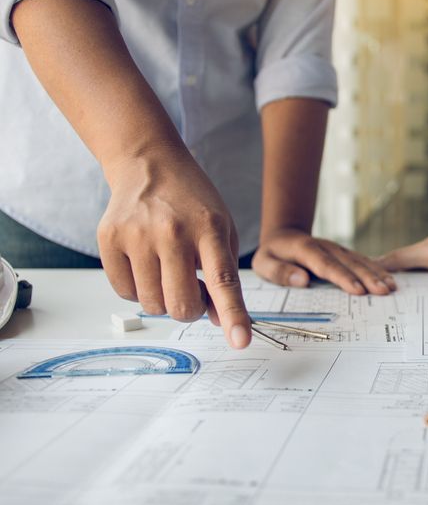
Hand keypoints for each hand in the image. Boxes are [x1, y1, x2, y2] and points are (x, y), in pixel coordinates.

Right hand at [98, 147, 251, 348]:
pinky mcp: (109, 238)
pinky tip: (145, 263)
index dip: (233, 315)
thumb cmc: (192, 203)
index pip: (224, 281)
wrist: (149, 163)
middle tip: (192, 289)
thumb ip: (224, 276)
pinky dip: (137, 289)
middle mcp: (172, 232)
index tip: (240, 341)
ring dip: (163, 298)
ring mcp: (137, 235)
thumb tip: (218, 321)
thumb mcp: (222, 230)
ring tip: (167, 269)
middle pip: (181, 305)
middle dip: (190, 309)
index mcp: (210, 229)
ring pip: (151, 304)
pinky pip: (124, 292)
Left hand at [253, 228, 395, 294]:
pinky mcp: (343, 253)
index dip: (342, 277)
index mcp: (304, 249)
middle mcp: (325, 246)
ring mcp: (336, 248)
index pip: (325, 264)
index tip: (357, 290)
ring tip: (391, 287)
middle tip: (383, 291)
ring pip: (359, 260)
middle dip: (367, 277)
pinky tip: (389, 279)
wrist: (283, 236)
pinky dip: (377, 269)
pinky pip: (362, 261)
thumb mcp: (262, 263)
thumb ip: (278, 271)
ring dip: (376, 273)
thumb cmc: (272, 254)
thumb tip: (301, 280)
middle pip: (348, 262)